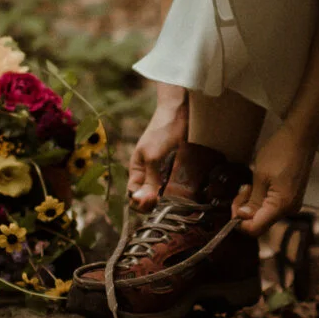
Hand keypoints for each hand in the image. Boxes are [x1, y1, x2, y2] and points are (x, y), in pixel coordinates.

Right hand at [128, 84, 188, 208]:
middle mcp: (150, 174)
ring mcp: (165, 173)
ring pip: (164, 194)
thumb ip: (149, 181)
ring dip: (168, 199)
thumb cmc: (161, 133)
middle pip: (149, 198)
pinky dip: (180, 191)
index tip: (151, 203)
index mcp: (137, 171)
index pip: (134, 196)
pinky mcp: (179, 170)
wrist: (179, 114)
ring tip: (175, 199)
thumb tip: (141, 202)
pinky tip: (184, 194)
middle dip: (154, 203)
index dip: (140, 203)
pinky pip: (177, 187)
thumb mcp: (152, 158)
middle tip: (163, 202)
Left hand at [234, 126, 314, 236]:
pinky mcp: (292, 197)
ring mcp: (292, 204)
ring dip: (252, 203)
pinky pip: (272, 206)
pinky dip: (261, 199)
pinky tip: (259, 185)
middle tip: (241, 190)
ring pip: (265, 214)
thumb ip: (252, 200)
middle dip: (245, 210)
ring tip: (249, 184)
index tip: (233, 206)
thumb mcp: (260, 176)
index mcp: (281, 206)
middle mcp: (289, 210)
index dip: (239, 222)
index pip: (255, 229)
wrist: (300, 137)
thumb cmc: (280, 152)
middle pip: (260, 223)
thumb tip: (242, 217)